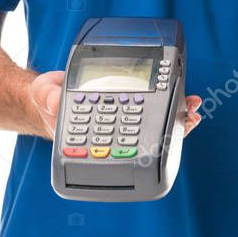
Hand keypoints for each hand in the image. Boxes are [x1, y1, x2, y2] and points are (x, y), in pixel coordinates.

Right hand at [29, 71, 203, 138]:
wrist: (50, 93)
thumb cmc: (49, 102)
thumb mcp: (44, 96)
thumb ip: (48, 97)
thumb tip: (57, 100)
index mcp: (101, 137)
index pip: (132, 143)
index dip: (156, 141)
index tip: (174, 131)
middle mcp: (117, 131)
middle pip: (152, 135)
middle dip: (176, 127)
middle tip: (192, 117)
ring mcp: (126, 117)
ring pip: (158, 121)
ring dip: (179, 115)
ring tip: (194, 106)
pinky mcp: (130, 100)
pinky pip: (154, 103)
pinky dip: (171, 100)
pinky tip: (184, 95)